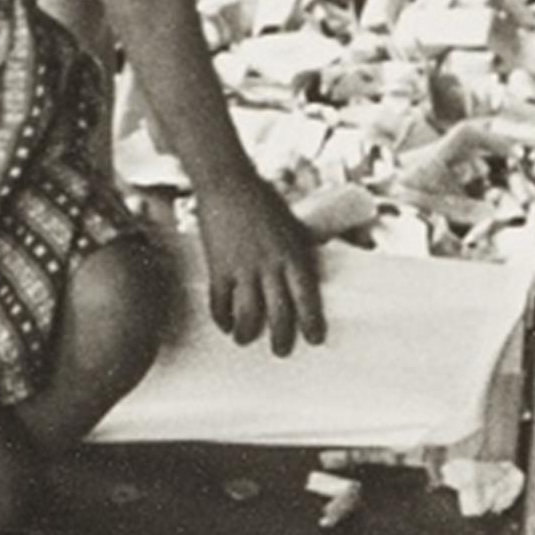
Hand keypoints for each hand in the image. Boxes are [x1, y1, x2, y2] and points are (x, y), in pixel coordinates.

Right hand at [196, 169, 325, 355]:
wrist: (227, 183)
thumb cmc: (263, 200)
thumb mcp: (292, 225)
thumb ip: (299, 250)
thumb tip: (306, 272)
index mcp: (293, 254)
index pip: (307, 297)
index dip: (311, 322)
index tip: (315, 339)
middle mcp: (270, 265)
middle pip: (279, 313)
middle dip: (281, 338)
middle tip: (282, 351)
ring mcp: (243, 268)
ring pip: (248, 314)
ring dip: (247, 333)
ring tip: (246, 340)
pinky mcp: (218, 267)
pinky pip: (219, 302)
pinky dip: (222, 317)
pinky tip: (225, 324)